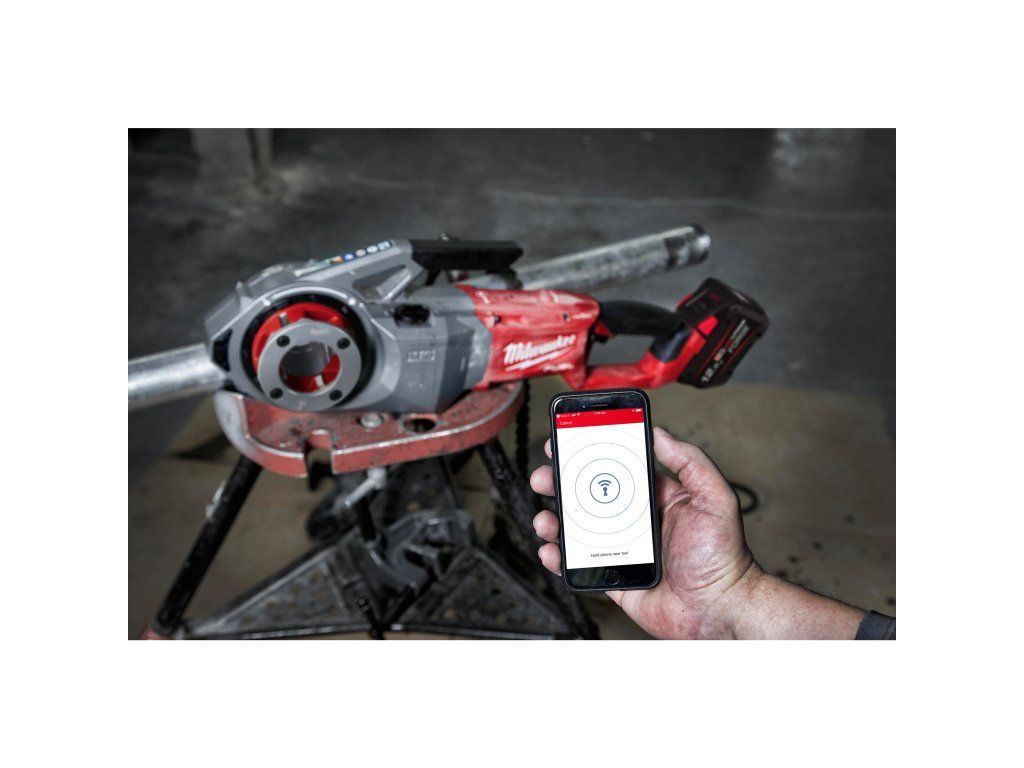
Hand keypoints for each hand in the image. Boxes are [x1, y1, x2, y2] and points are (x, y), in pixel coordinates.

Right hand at [530, 426, 760, 638]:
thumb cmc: (724, 559)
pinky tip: (552, 551)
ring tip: (547, 520)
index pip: (618, 469)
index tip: (569, 443)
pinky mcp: (613, 578)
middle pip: (588, 497)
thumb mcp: (715, 498)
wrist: (719, 610)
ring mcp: (622, 550)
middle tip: (545, 478)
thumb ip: (690, 462)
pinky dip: (558, 558)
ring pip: (577, 530)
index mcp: (656, 498)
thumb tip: (660, 434)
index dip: (591, 456)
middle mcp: (636, 521)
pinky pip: (579, 566)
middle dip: (561, 484)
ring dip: (554, 521)